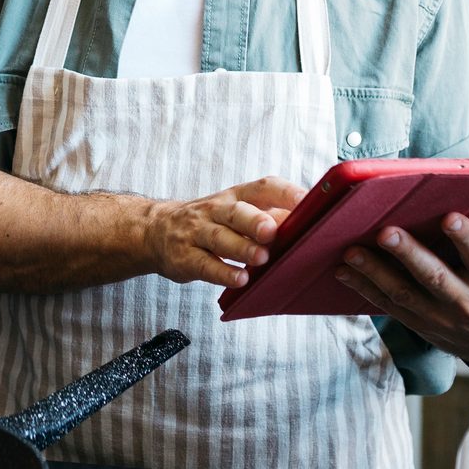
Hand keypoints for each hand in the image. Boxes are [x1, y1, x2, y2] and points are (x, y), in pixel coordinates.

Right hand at [144, 176, 307, 287]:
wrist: (155, 230)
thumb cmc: (209, 222)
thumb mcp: (236, 211)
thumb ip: (270, 216)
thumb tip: (312, 222)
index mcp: (236, 196)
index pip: (263, 187)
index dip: (286, 193)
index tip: (309, 202)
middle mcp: (215, 210)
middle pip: (236, 212)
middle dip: (255, 220)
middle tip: (273, 231)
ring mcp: (197, 233)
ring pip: (220, 238)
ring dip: (241, 249)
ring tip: (261, 259)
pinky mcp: (184, 257)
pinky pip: (204, 265)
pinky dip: (223, 273)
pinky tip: (239, 280)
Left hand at [334, 215, 468, 362]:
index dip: (466, 238)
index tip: (449, 217)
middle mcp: (468, 303)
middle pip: (436, 278)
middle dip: (409, 254)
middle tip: (386, 232)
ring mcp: (440, 317)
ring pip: (405, 295)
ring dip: (375, 272)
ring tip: (352, 251)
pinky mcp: (418, 323)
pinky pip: (388, 306)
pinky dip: (364, 288)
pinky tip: (343, 270)